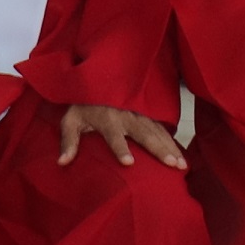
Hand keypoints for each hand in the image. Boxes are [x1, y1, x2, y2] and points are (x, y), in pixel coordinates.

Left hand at [58, 102, 186, 169]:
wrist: (99, 80)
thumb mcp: (70, 120)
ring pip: (159, 133)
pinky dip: (173, 141)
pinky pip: (163, 129)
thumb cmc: (83, 105)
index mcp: (107, 119)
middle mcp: (127, 116)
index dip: (121, 149)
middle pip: (145, 135)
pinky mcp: (149, 115)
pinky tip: (182, 155)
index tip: (129, 163)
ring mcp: (141, 115)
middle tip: (172, 165)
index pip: (114, 136)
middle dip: (159, 150)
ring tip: (181, 165)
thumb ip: (68, 140)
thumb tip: (62, 162)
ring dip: (171, 148)